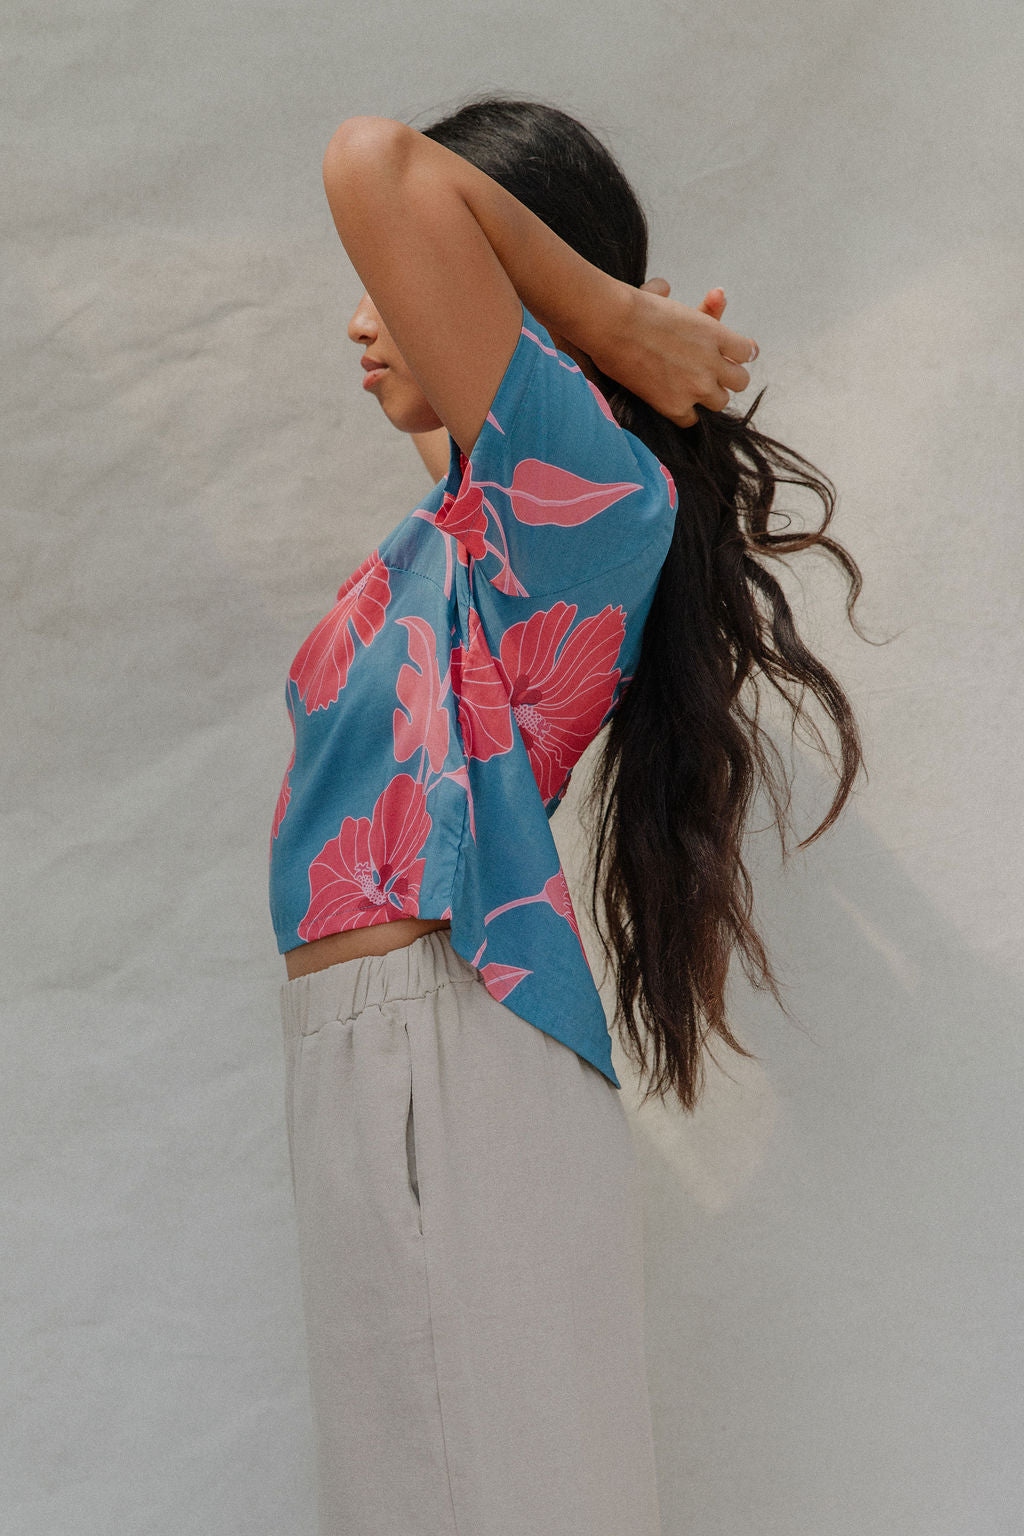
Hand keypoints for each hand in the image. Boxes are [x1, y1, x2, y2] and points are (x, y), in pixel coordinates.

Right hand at [597, 278, 758, 427]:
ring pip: (720, 402)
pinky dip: (683, 413)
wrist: (611, 323)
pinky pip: (691, 420)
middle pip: (741, 381)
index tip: (726, 357)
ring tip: (690, 389)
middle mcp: (711, 360)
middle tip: (710, 375)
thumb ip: (693, 305)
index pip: (747, 352)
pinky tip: (672, 402)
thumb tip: (702, 293)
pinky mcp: (675, 405)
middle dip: (726, 378)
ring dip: (707, 396)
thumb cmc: (635, 307)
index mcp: (715, 332)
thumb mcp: (672, 300)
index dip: (737, 355)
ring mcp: (695, 385)